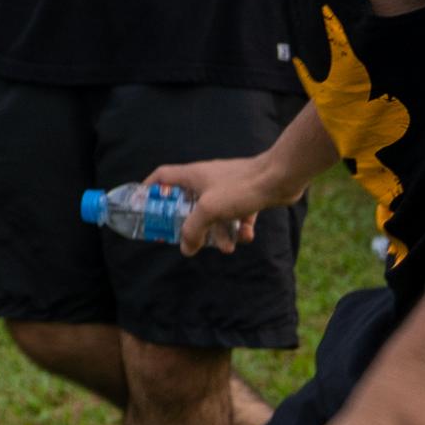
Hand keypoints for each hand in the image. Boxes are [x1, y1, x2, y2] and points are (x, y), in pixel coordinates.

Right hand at [150, 152, 291, 255]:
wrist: (279, 177)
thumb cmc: (240, 187)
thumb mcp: (209, 210)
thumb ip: (193, 230)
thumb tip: (186, 249)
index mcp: (192, 175)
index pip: (162, 177)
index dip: (149, 189)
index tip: (144, 206)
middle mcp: (208, 179)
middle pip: (189, 203)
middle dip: (191, 225)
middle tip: (189, 239)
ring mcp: (228, 187)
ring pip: (216, 214)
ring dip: (220, 233)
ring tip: (227, 247)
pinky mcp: (247, 195)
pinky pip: (237, 216)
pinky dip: (240, 228)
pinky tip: (247, 234)